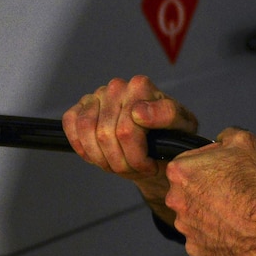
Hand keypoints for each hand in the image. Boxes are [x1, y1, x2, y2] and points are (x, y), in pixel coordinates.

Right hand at [62, 74, 200, 215]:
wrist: (154, 145)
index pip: (127, 130)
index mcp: (141, 86)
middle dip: (120, 162)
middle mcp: (117, 86)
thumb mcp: (183, 126)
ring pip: (87, 132)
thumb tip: (138, 112)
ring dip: (101, 158)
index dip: (136, 157)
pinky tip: (99, 156)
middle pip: (107, 135)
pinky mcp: (81, 106)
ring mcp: (96, 95)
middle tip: (134, 169)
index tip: (149, 166)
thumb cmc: (169, 135)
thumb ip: (167, 115)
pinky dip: (82, 147)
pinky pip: (71, 125)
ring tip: (118, 165)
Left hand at [164, 130, 255, 255]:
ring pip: (196, 214)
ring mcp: (185, 227)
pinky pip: (204, 238)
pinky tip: (235, 230)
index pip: (190, 160)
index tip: (229, 170)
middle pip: (189, 189)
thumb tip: (222, 139)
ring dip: (212, 212)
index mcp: (181, 171)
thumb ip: (226, 135)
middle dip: (208, 188)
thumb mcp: (247, 142)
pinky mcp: (196, 250)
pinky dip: (217, 235)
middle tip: (235, 190)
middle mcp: (176, 200)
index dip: (212, 162)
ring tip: (238, 212)